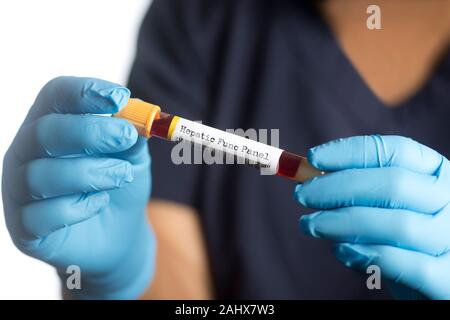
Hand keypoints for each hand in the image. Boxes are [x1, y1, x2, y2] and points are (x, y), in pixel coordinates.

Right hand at [2, 76, 154, 298]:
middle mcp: (26, 153)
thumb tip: (137, 116)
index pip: (54, 96)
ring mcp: (19, 191)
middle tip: (125, 136)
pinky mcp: (24, 229)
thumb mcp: (132, 155)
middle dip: (89, 132)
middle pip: (44, 132)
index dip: (84, 92)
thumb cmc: (119, 184)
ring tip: (122, 175)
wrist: (119, 234)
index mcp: (50, 124)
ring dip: (89, 172)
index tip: (120, 97)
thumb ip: (132, 135)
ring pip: (41, 175)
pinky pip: (41, 216)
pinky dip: (77, 208)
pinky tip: (99, 203)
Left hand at [295, 135, 449, 298]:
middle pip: (393, 184)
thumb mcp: (385, 206)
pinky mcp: (446, 279)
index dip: (352, 152)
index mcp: (437, 174)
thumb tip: (306, 172)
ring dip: (342, 223)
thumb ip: (356, 189)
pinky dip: (364, 255)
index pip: (397, 151)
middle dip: (338, 188)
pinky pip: (401, 264)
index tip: (313, 158)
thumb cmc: (401, 239)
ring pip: (397, 225)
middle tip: (302, 195)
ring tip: (311, 224)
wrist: (432, 282)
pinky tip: (340, 251)